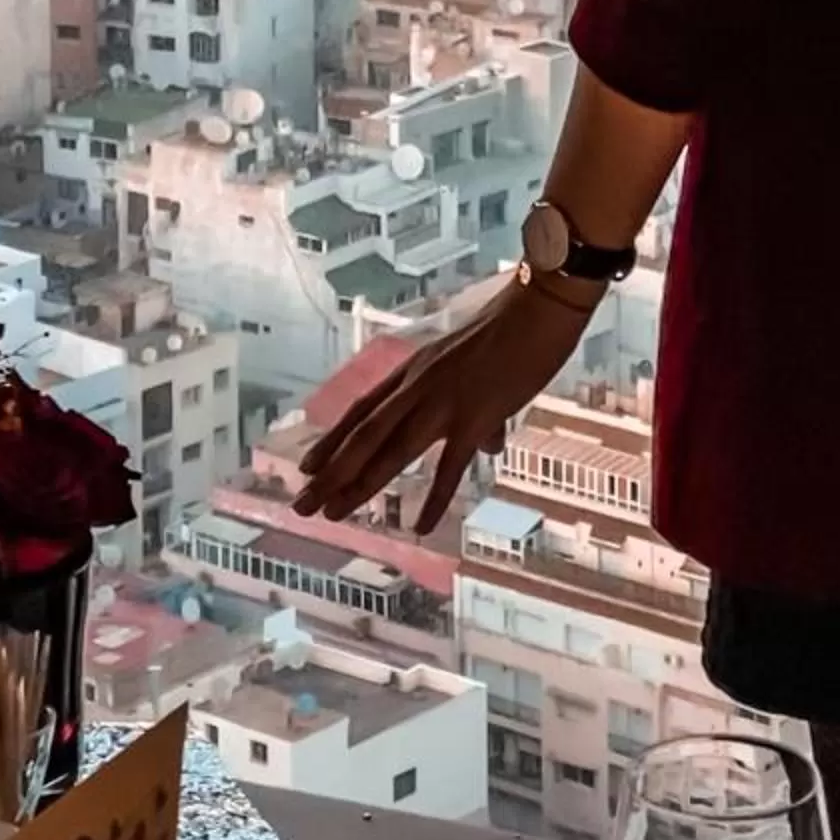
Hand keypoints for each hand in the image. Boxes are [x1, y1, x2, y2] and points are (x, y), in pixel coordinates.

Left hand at [294, 280, 593, 532]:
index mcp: (415, 371)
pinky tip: (421, 529)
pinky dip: (434, 500)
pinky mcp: (474, 417)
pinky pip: (449, 467)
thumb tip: (490, 447)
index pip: (363, 410)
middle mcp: (418, 386)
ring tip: (333, 514)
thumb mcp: (476, 369)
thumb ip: (479, 414)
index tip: (306, 467)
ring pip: (390, 450)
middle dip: (331, 471)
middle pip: (364, 434)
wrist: (538, 310)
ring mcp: (443, 402)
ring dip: (359, 484)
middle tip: (301, 504)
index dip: (333, 440)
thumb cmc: (513, 334)